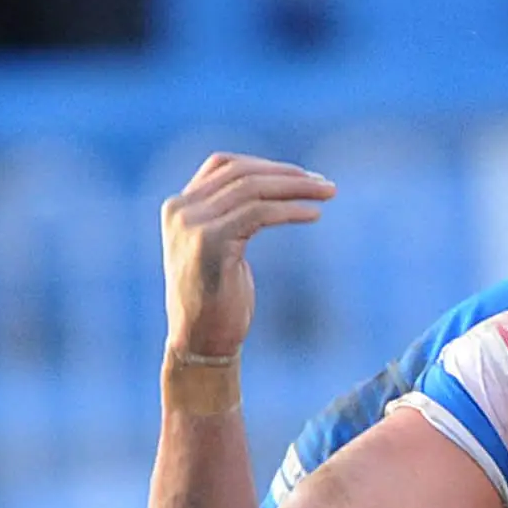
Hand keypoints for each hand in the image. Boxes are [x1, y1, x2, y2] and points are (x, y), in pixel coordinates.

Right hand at [161, 153, 335, 357]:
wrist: (199, 341)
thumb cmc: (218, 301)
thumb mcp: (222, 250)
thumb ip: (232, 218)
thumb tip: (273, 193)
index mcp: (179, 206)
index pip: (224, 166)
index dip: (265, 165)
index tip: (301, 175)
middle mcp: (181, 209)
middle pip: (242, 174)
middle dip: (288, 175)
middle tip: (325, 184)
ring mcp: (192, 224)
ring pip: (252, 190)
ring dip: (296, 189)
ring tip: (328, 194)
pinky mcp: (210, 241)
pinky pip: (259, 214)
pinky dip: (290, 210)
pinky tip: (314, 215)